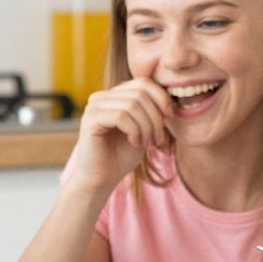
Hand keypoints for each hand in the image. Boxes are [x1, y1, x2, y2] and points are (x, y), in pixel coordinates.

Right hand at [64, 79, 175, 195]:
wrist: (101, 179)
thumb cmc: (122, 155)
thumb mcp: (144, 129)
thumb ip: (153, 111)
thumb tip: (171, 98)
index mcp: (115, 95)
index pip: (143, 82)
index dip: (161, 97)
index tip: (170, 116)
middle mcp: (102, 96)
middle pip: (140, 93)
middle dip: (155, 117)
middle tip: (158, 139)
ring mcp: (94, 106)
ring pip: (132, 105)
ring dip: (147, 127)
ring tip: (146, 143)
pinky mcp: (90, 119)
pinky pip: (121, 116)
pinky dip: (134, 131)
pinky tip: (135, 143)